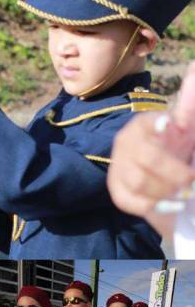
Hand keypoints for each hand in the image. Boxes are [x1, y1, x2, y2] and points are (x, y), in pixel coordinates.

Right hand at [108, 61, 194, 225]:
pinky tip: (171, 204)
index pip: (147, 130)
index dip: (162, 141)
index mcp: (143, 124)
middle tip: (191, 181)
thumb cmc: (182, 144)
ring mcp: (119, 168)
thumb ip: (190, 100)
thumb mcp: (188, 123)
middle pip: (145, 160)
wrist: (174, 173)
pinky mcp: (118, 191)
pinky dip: (154, 205)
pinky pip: (131, 201)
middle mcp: (125, 143)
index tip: (178, 143)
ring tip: (184, 193)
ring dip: (166, 190)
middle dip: (173, 174)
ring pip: (138, 182)